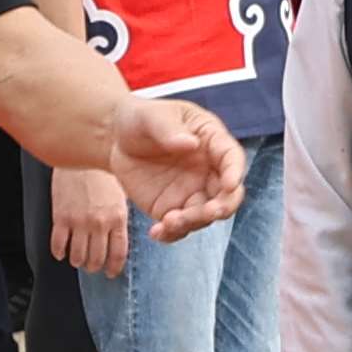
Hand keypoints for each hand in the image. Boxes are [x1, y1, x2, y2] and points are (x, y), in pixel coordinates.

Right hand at [44, 160, 135, 278]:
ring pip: (77, 256)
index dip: (113, 268)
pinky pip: (58, 244)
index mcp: (118, 218)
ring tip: (77, 259)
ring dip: (77, 261)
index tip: (110, 273)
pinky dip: (59, 252)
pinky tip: (61, 252)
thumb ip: (120, 217)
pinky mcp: (60, 217)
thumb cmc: (103, 172)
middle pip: (96, 258)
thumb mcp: (121, 195)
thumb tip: (120, 238)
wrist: (81, 154)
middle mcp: (99, 223)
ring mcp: (79, 222)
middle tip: (92, 267)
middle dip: (94, 267)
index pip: (118, 253)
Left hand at [109, 97, 247, 232]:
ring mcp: (191, 192)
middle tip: (209, 212)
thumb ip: (170, 129)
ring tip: (168, 221)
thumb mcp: (151, 116)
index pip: (231, 158)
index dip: (235, 172)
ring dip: (193, 222)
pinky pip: (179, 228)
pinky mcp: (172, 208)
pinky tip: (157, 232)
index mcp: (211, 141)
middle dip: (222, 206)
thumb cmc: (140, 119)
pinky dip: (172, 234)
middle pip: (227, 194)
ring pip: (205, 215)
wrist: (116, 139)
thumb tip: (191, 144)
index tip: (230, 184)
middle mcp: (208, 170)